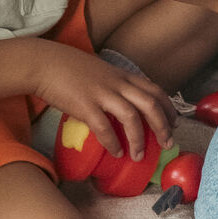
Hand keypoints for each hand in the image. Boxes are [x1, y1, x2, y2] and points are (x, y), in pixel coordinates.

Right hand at [29, 39, 175, 160]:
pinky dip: (113, 142)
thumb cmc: (67, 67)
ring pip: (132, 117)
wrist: (43, 63)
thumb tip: (119, 103)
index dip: (168, 108)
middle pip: (151, 104)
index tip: (174, 123)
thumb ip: (112, 83)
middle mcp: (117, 83)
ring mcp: (102, 93)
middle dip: (163, 126)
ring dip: (139, 139)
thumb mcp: (98, 70)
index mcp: (121, 75)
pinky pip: (105, 128)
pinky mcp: (85, 105)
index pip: (155, 89)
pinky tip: (115, 152)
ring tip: (139, 155)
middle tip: (167, 143)